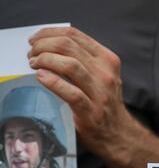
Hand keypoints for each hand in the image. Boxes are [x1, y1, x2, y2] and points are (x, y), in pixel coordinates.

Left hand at [27, 26, 140, 162]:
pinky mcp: (91, 111)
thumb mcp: (101, 74)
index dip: (49, 33)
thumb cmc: (104, 102)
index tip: (35, 39)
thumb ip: (83, 59)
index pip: (74, 35)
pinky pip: (70, 92)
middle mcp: (106, 73)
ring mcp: (101, 93)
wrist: (119, 134)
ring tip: (34, 64)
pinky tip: (41, 77)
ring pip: (69, 65)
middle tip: (31, 53)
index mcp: (107, 59)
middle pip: (68, 46)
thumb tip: (50, 45)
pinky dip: (52, 82)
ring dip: (45, 60)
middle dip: (42, 46)